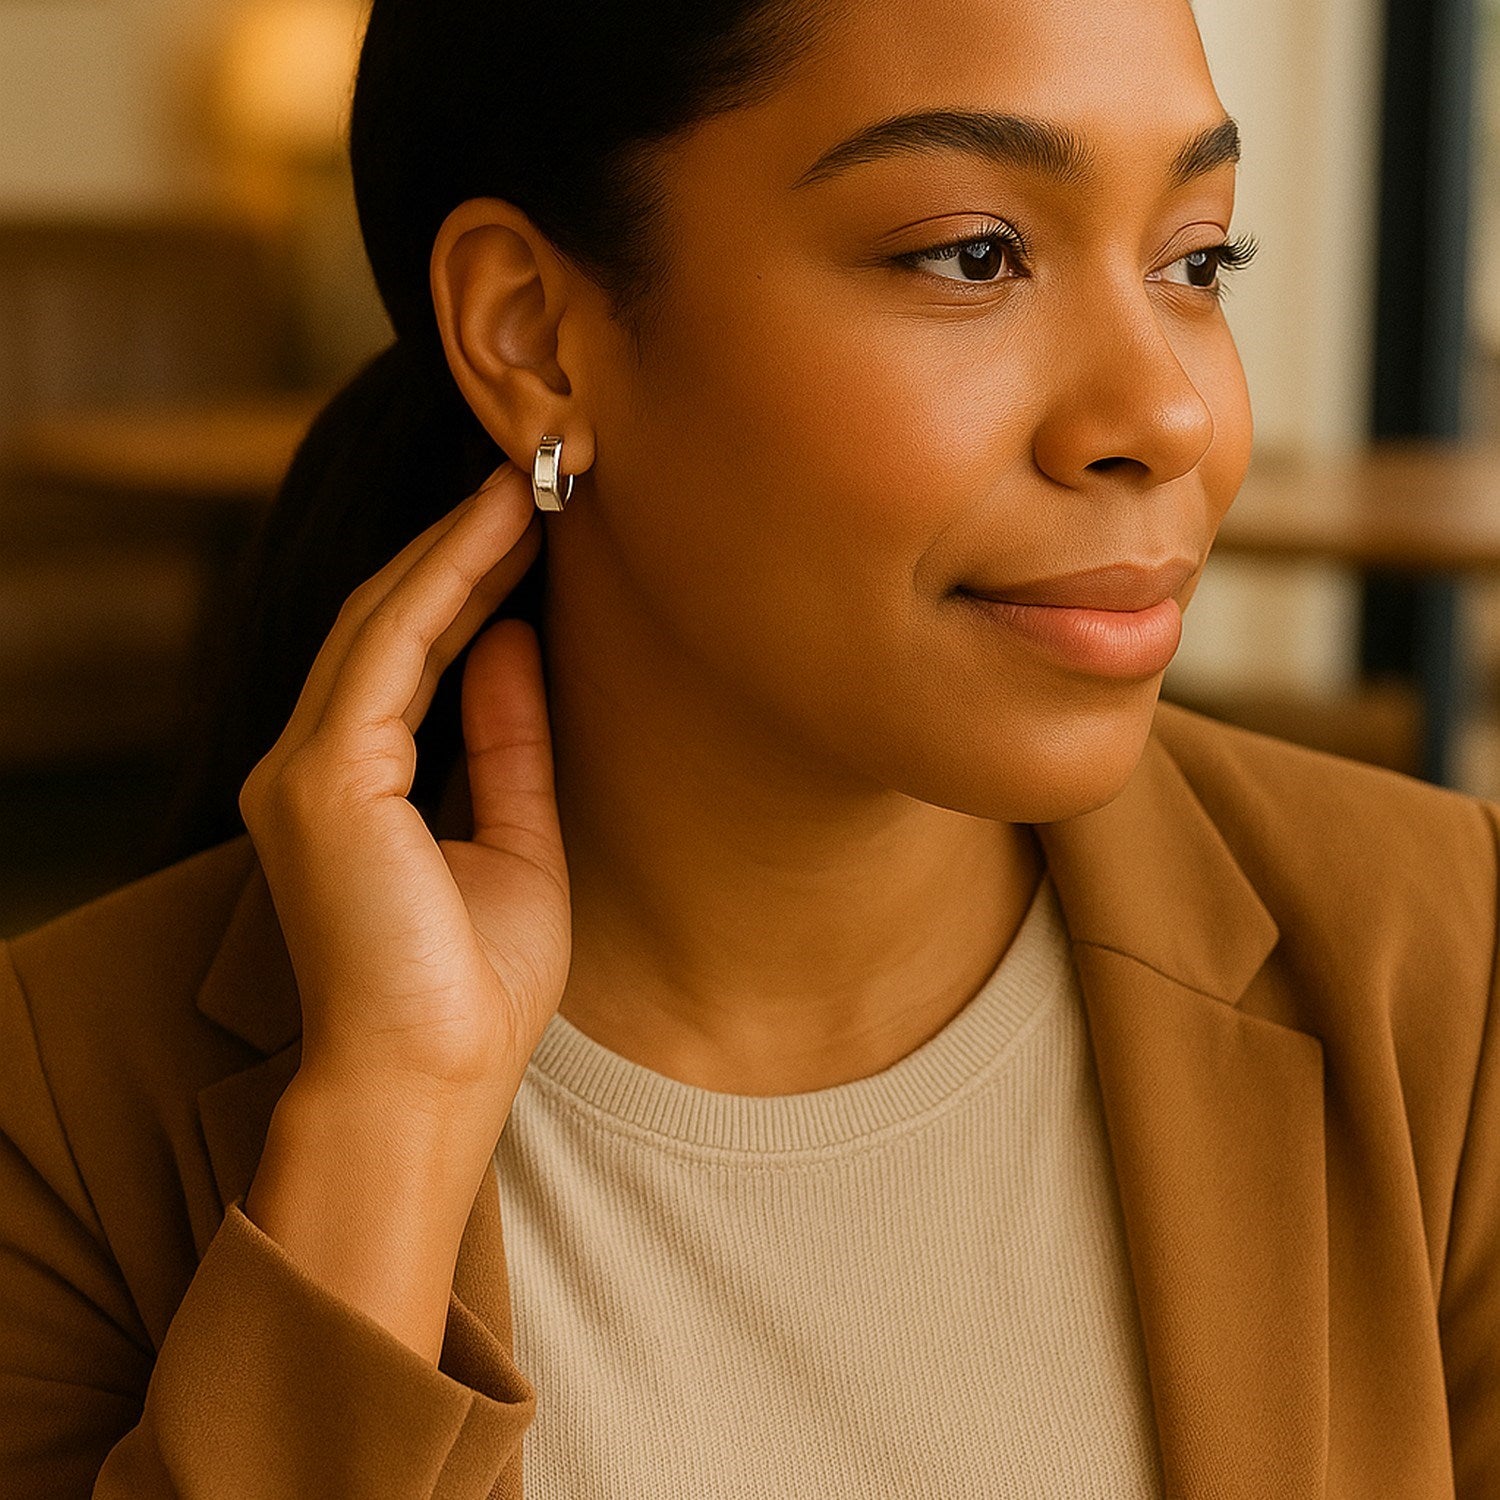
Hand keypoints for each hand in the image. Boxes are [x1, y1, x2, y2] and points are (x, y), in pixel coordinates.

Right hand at [238, 461, 570, 1125]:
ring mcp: (306, 767)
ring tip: (529, 486)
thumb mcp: (515, 839)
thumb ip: (507, 740)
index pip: (407, 656)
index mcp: (354, 789)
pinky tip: (503, 533)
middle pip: (386, 622)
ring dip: (456, 544)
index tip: (533, 528)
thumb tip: (517, 639)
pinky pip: (390, 649)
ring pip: (381, 619)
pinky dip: (448, 582)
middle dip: (460, 546)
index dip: (467, 582)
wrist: (431, 1083)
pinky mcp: (321, 778)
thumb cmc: (473, 986)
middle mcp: (312, 766)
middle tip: (535, 481)